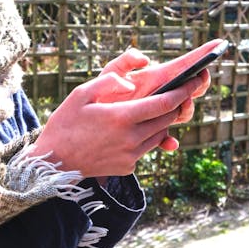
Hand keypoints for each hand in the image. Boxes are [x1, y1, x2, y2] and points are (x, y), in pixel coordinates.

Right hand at [27, 42, 217, 177]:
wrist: (54, 161)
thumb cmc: (66, 123)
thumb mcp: (81, 94)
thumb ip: (109, 82)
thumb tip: (132, 82)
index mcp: (122, 117)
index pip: (164, 103)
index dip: (183, 91)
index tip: (194, 81)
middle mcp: (131, 138)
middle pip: (167, 119)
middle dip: (176, 104)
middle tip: (181, 92)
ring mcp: (131, 155)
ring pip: (160, 134)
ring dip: (162, 121)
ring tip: (156, 109)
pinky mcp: (128, 166)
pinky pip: (146, 148)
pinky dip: (146, 137)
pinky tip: (133, 129)